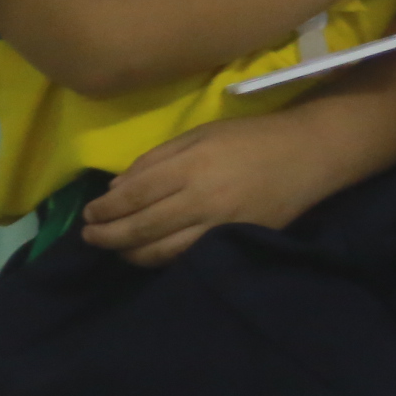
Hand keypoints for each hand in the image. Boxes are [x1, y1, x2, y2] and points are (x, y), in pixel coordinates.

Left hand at [82, 116, 332, 266]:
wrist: (307, 155)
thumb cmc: (251, 137)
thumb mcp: (201, 133)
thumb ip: (157, 158)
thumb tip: (117, 188)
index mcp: (192, 166)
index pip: (136, 194)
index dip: (107, 209)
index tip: (88, 214)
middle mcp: (202, 200)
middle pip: (142, 227)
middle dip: (109, 236)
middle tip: (89, 237)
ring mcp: (219, 227)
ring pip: (162, 252)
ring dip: (130, 254)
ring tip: (114, 250)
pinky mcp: (234, 242)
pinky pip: (188, 258)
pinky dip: (161, 261)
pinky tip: (147, 256)